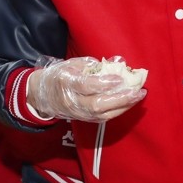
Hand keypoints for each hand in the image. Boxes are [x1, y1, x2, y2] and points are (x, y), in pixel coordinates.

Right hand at [26, 56, 146, 121]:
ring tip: (138, 96)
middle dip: (120, 98)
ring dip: (124, 106)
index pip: (86, 86)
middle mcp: (72, 101)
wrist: (44, 95)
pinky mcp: (85, 119)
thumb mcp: (71, 64)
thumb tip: (116, 63)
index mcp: (66, 83)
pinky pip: (104, 117)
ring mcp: (79, 113)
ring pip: (103, 114)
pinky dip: (119, 110)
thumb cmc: (60, 75)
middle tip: (137, 90)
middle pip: (97, 105)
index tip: (120, 78)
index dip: (104, 83)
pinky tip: (129, 102)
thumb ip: (92, 64)